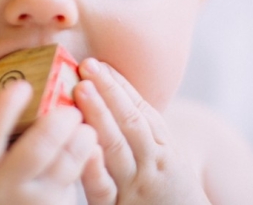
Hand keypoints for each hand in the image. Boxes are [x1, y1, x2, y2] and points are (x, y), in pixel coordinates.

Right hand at [0, 81, 97, 204]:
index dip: (5, 108)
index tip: (23, 86)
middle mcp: (1, 187)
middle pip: (36, 151)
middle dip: (57, 124)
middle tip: (70, 109)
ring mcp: (31, 203)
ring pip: (64, 168)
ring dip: (80, 143)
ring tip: (87, 128)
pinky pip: (75, 185)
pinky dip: (87, 163)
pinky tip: (91, 149)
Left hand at [75, 59, 210, 204]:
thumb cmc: (170, 188)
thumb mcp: (166, 155)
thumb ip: (142, 128)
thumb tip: (112, 90)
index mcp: (163, 145)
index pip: (140, 109)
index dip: (118, 85)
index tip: (98, 63)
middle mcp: (153, 162)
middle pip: (129, 121)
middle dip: (107, 91)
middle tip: (88, 66)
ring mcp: (136, 185)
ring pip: (117, 147)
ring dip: (99, 115)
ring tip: (82, 89)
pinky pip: (105, 189)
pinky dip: (96, 168)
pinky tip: (86, 148)